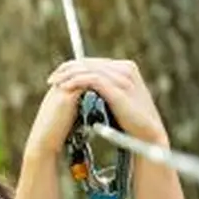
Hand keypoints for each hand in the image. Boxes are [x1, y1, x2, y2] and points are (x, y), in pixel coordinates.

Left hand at [45, 57, 168, 147]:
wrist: (147, 135)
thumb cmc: (132, 123)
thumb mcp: (117, 101)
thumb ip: (106, 90)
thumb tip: (87, 88)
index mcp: (126, 68)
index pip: (94, 62)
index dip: (74, 67)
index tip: (58, 77)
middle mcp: (125, 68)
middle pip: (89, 62)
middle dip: (67, 69)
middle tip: (51, 79)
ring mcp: (123, 77)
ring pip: (88, 69)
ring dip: (68, 75)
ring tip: (55, 83)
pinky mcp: (118, 87)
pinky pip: (92, 79)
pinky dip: (76, 81)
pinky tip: (64, 88)